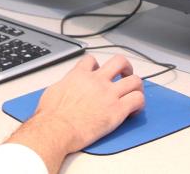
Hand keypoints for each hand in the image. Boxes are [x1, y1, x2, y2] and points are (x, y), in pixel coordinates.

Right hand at [6, 54, 143, 172]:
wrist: (56, 129)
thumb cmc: (50, 116)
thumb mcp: (52, 92)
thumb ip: (63, 86)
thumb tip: (64, 89)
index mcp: (79, 75)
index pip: (92, 61)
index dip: (97, 65)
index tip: (99, 72)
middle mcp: (96, 81)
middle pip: (119, 62)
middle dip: (125, 67)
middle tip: (125, 74)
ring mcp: (109, 94)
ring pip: (134, 80)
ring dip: (136, 85)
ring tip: (135, 92)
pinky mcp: (118, 110)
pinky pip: (137, 100)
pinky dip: (139, 104)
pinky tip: (134, 111)